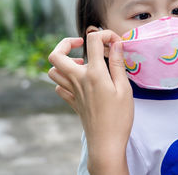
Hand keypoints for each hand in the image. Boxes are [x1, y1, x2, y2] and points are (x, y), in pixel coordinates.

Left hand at [48, 30, 132, 174]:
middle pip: (56, 55)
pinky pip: (58, 87)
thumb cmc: (119, 117)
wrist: (106, 143)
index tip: (115, 42)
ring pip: (53, 71)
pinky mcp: (72, 102)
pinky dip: (64, 81)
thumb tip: (116, 44)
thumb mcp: (124, 88)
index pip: (93, 41)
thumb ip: (118, 64)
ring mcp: (72, 92)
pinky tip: (78, 82)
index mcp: (94, 74)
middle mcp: (78, 80)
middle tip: (80, 44)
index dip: (104, 35)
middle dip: (66, 43)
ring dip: (63, 62)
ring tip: (80, 63)